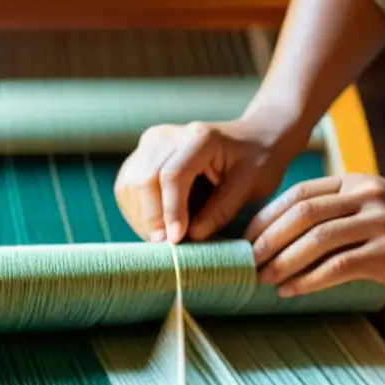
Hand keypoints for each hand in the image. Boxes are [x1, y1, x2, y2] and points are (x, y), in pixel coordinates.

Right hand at [115, 116, 304, 243]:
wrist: (253, 138)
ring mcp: (151, 142)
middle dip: (152, 220)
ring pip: (128, 185)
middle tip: (168, 249)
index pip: (172, 176)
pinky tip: (157, 227)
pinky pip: (127, 187)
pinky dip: (137, 212)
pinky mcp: (142, 154)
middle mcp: (168, 134)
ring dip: (142, 218)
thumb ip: (221, 210)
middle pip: (143, 180)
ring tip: (165, 240)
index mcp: (199, 137)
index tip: (176, 241)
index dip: (170, 211)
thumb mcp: (251, 186)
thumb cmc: (257, 162)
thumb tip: (192, 237)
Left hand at [245, 174, 384, 296]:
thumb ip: (339, 210)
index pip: (300, 193)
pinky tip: (290, 291)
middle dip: (268, 239)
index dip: (268, 215)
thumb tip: (287, 231)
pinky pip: (337, 267)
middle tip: (247, 260)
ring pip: (316, 239)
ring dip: (283, 261)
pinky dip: (308, 280)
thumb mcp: (375, 205)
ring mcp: (378, 224)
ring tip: (262, 278)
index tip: (247, 237)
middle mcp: (365, 197)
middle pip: (302, 214)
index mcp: (356, 183)